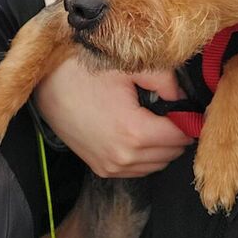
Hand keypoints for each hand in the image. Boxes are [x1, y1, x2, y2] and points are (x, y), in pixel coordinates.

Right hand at [33, 58, 192, 177]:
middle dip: (178, 132)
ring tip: (157, 120)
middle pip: (172, 153)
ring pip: (156, 164)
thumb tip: (184, 98)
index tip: (192, 106)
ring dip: (163, 146)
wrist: (45, 85)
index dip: (190, 119)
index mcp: (134, 132)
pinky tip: (140, 132)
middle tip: (174, 110)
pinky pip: (137, 169)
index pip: (181, 135)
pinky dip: (146, 156)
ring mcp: (111, 166)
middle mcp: (123, 157)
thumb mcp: (129, 68)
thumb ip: (166, 81)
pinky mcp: (101, 168)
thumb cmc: (84, 73)